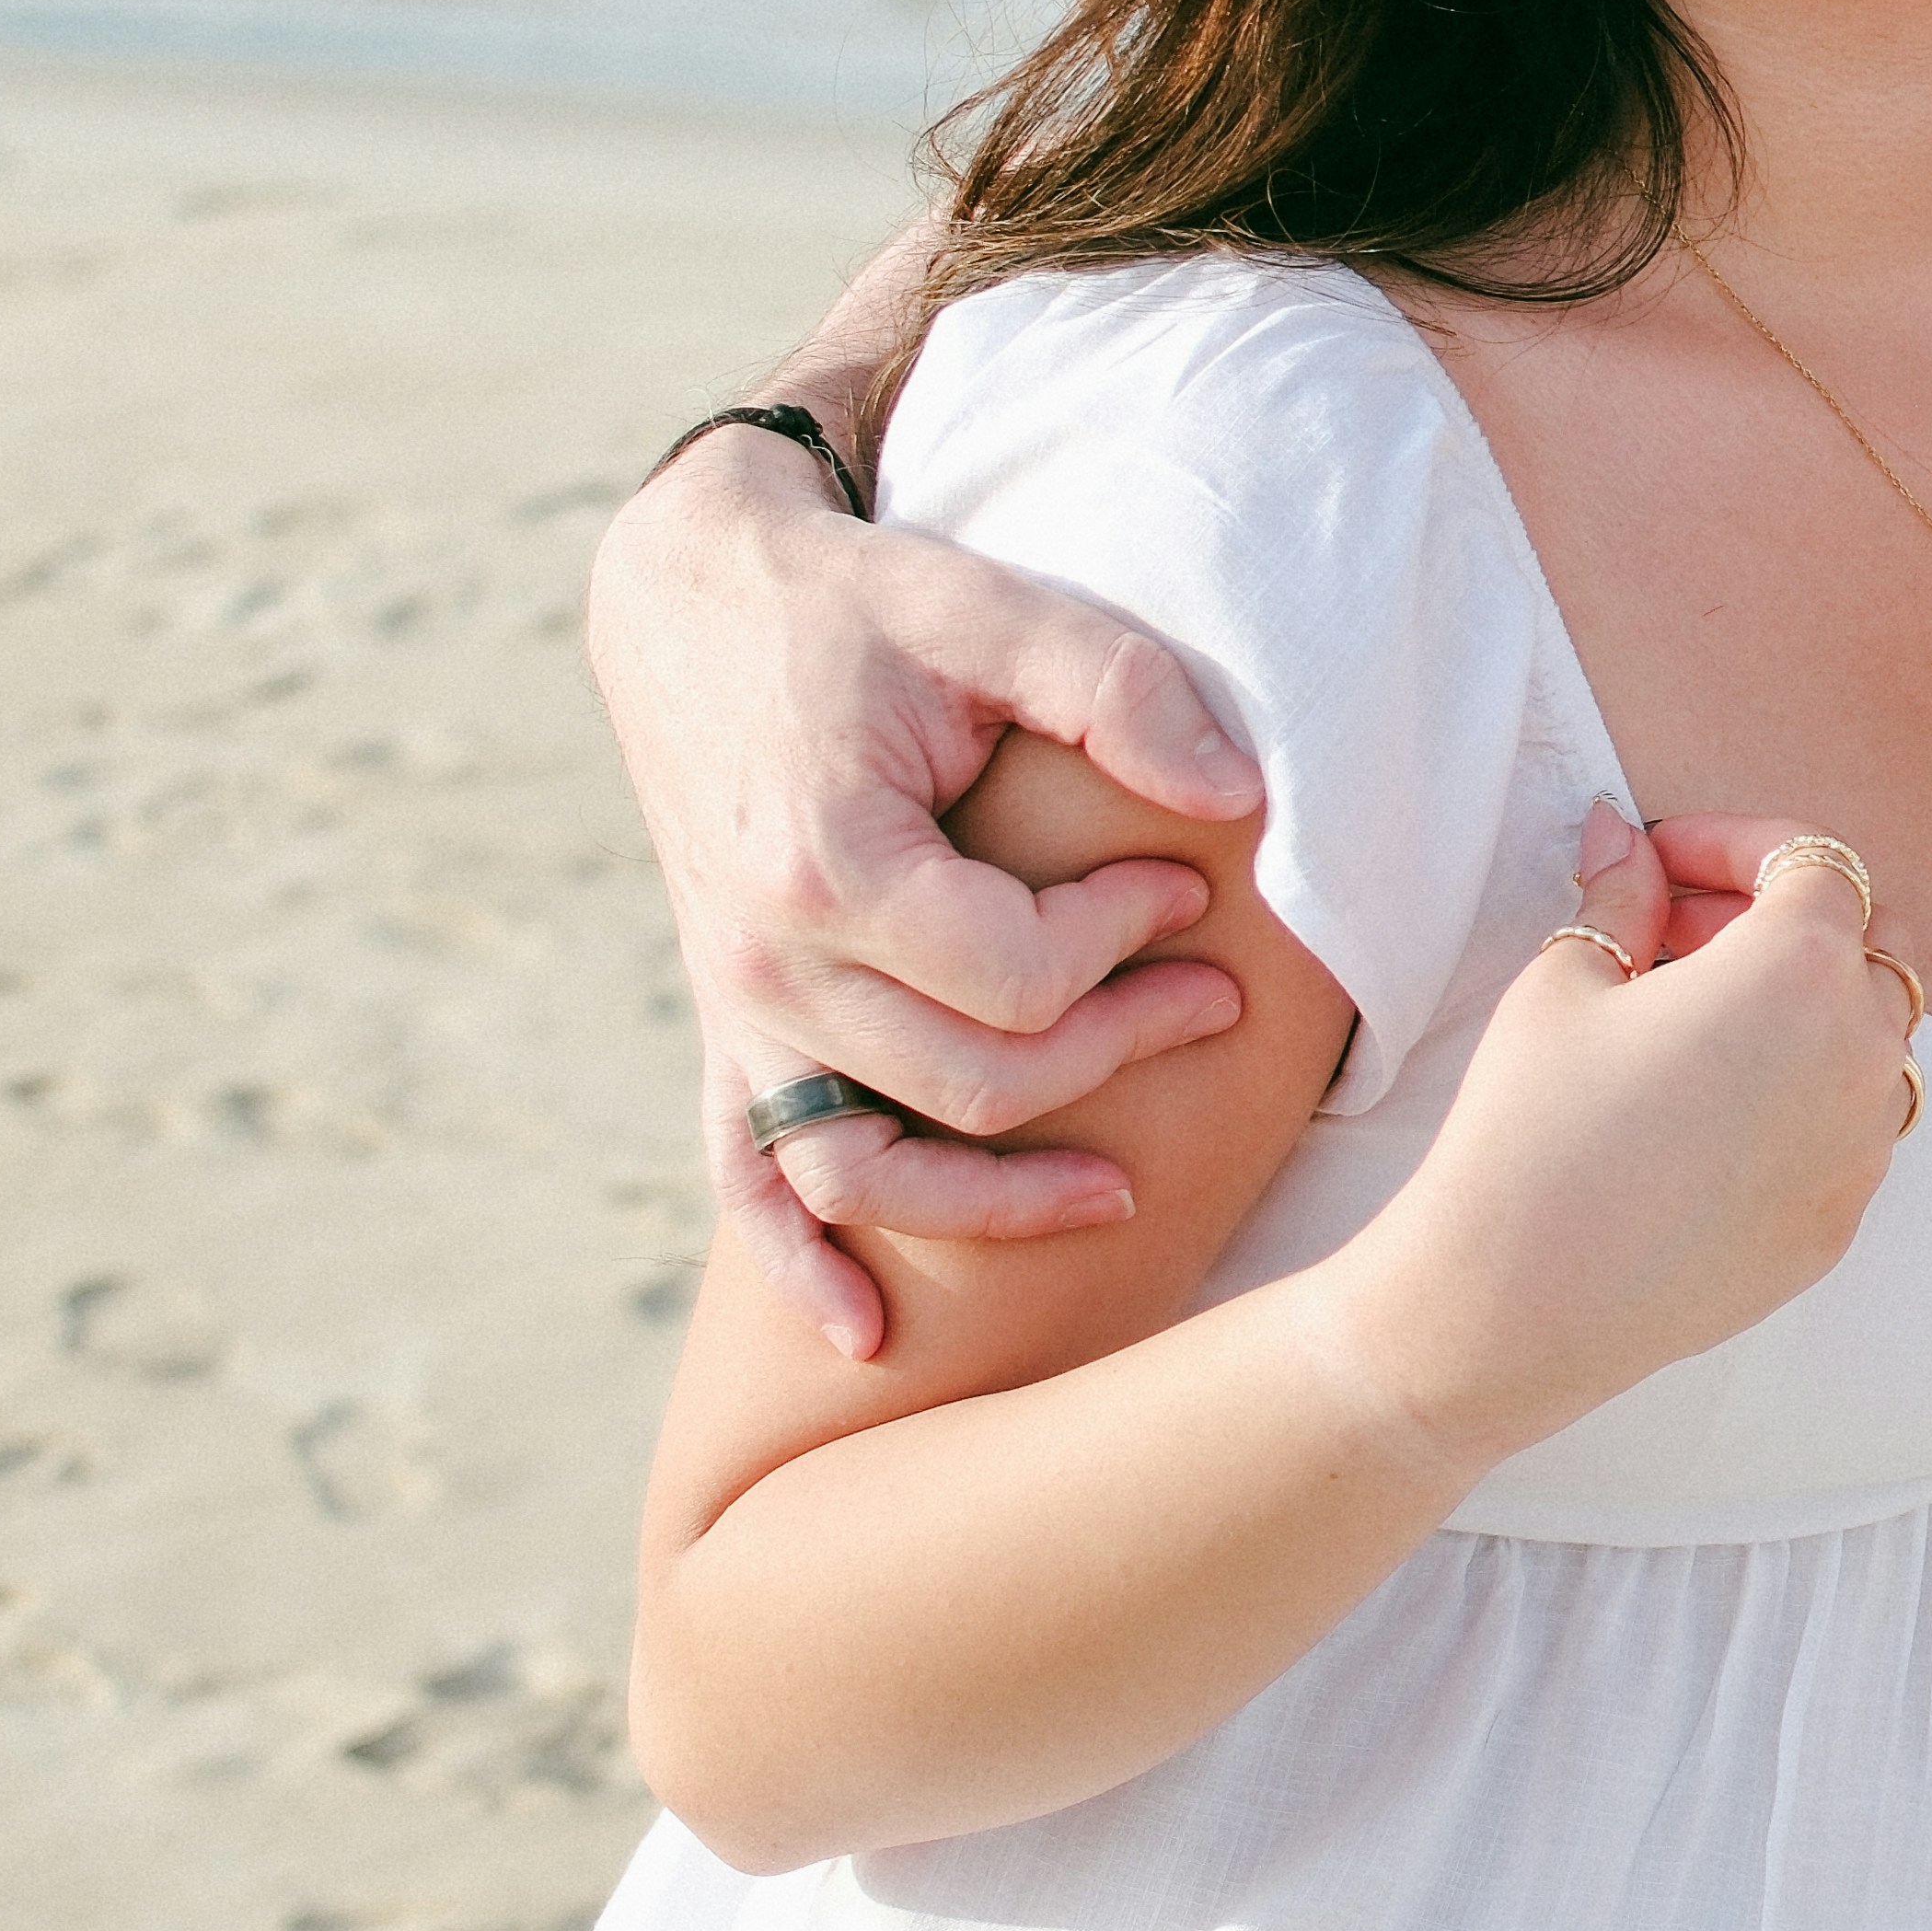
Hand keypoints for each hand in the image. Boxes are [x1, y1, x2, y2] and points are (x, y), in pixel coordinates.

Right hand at [591, 422, 1263, 1353]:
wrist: (693, 597)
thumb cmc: (860, 603)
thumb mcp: (989, 604)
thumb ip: (1118, 688)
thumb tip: (1238, 801)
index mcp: (829, 862)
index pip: (1019, 975)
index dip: (1124, 944)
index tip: (1184, 887)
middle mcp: (766, 957)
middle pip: (969, 1081)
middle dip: (1111, 1051)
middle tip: (1211, 997)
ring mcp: (735, 1004)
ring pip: (870, 1164)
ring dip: (995, 1201)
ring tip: (1122, 1194)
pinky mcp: (724, 1021)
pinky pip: (746, 1173)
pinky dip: (799, 1262)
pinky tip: (866, 1333)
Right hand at [1313, 805, 1923, 1457]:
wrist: (1520, 1305)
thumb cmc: (1534, 1130)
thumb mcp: (1566, 982)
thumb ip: (1621, 895)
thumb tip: (1622, 838)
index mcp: (1801, 969)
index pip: (1813, 861)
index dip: (1734, 845)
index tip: (1662, 860)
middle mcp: (1862, 1052)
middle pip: (1865, 943)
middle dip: (1777, 918)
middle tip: (1675, 933)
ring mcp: (1863, 1148)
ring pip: (1869, 1038)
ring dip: (1800, 1007)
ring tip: (1692, 1021)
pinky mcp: (1841, 1222)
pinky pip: (1847, 1130)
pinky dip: (1799, 1094)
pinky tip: (1707, 1111)